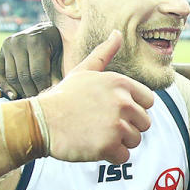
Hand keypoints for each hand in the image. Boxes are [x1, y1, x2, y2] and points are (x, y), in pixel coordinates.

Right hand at [0, 22, 63, 98]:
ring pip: (11, 77)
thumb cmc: (56, 46)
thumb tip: (55, 94)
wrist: (45, 30)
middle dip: (31, 92)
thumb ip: (56, 75)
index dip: (42, 89)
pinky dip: (3, 86)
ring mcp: (8, 45)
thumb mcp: (59, 57)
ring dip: (20, 91)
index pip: (38, 73)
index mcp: (36, 41)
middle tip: (38, 102)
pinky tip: (12, 95)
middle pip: (23, 76)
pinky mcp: (1, 51)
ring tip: (29, 99)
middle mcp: (19, 41)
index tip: (47, 99)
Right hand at [37, 30, 152, 164]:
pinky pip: (124, 157)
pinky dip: (111, 156)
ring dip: (118, 142)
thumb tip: (118, 33)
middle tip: (102, 125)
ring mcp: (116, 124)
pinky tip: (94, 146)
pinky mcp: (109, 145)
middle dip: (127, 127)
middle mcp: (122, 102)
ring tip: (96, 134)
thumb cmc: (63, 97)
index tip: (113, 111)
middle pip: (144, 123)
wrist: (40, 122)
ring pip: (135, 140)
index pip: (148, 102)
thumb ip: (104, 53)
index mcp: (120, 83)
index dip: (133, 109)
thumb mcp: (83, 70)